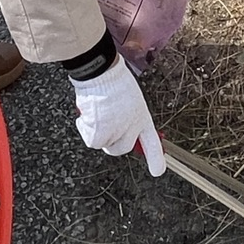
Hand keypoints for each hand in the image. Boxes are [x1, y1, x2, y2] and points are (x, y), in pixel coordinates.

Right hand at [72, 58, 165, 174]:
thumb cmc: (112, 78)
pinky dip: (85, 128)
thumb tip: (119, 129)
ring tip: (97, 111)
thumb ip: (127, 116)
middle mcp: (131, 126)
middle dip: (112, 142)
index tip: (158, 171)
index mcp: (141, 115)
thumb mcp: (128, 98)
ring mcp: (117, 130)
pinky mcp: (100, 132)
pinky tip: (88, 113)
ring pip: (103, 143)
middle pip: (121, 149)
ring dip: (96, 131)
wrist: (100, 71)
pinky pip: (91, 139)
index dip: (155, 158)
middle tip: (104, 127)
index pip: (151, 141)